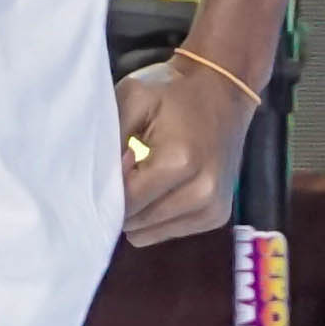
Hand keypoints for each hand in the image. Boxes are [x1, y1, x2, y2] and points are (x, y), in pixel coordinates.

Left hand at [116, 54, 254, 246]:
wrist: (224, 91)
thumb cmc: (173, 92)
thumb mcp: (133, 98)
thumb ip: (111, 139)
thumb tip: (99, 180)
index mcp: (179, 162)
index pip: (125, 202)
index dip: (107, 187)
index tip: (112, 163)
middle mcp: (201, 193)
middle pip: (135, 222)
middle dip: (123, 201)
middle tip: (129, 168)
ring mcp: (212, 209)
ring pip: (148, 234)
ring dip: (140, 211)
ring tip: (147, 177)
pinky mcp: (217, 217)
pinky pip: (168, 232)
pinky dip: (158, 215)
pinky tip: (164, 187)